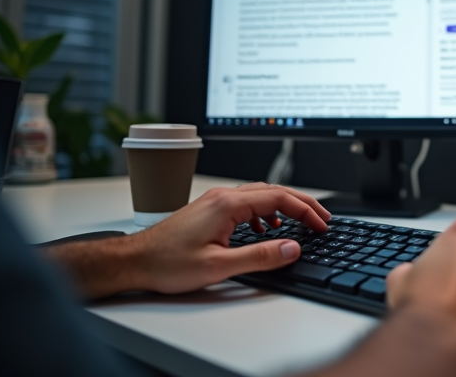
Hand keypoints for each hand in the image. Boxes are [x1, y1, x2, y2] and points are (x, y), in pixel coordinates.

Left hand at [128, 182, 330, 293]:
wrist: (133, 261)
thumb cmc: (166, 263)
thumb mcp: (219, 266)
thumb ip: (260, 256)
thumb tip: (292, 248)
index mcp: (227, 204)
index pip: (279, 198)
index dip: (306, 210)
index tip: (321, 224)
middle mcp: (222, 197)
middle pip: (273, 190)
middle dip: (302, 203)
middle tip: (322, 218)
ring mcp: (215, 202)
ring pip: (260, 195)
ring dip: (284, 206)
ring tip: (299, 222)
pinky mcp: (209, 210)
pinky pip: (246, 203)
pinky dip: (264, 212)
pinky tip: (266, 228)